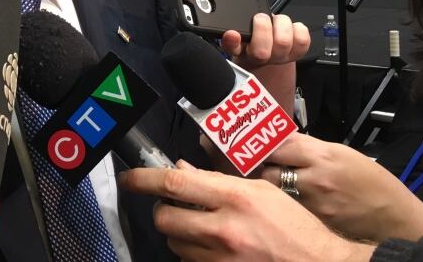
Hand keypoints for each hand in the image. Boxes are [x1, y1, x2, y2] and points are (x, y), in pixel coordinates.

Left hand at [118, 160, 375, 261]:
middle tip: (176, 206)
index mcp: (234, 198)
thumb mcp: (260, 191)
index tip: (129, 178)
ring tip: (202, 229)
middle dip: (164, 210)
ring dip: (179, 234)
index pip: (174, 184)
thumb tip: (178, 169)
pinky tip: (212, 248)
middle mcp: (223, 229)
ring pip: (174, 244)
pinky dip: (193, 254)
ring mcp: (220, 260)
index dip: (144, 179)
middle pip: (165, 218)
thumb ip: (216, 180)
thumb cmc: (293, 226)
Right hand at [217, 0, 309, 67]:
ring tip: (276, 20)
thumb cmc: (252, 34)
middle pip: (261, 51)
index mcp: (238, 47)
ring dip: (281, 24)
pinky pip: (301, 40)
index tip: (232, 32)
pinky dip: (298, 28)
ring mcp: (278, 56)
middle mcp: (258, 56)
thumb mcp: (238, 18)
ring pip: (283, 43)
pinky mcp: (296, 52)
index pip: (231, 47)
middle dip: (263, 28)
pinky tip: (290, 26)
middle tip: (260, 17)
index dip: (232, 41)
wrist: (266, 55)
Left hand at [260, 133, 422, 242]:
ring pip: (275, 191)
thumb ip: (311, 147)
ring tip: (274, 183)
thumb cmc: (372, 182)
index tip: (254, 144)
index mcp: (323, 155)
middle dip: (263, 168)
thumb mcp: (343, 153)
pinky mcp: (313, 221)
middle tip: (261, 166)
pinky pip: (289, 207)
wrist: (395, 218)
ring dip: (270, 186)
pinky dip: (284, 203)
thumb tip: (283, 141)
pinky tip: (287, 202)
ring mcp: (313, 202)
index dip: (263, 144)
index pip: (279, 145)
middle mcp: (315, 177)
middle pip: (269, 169)